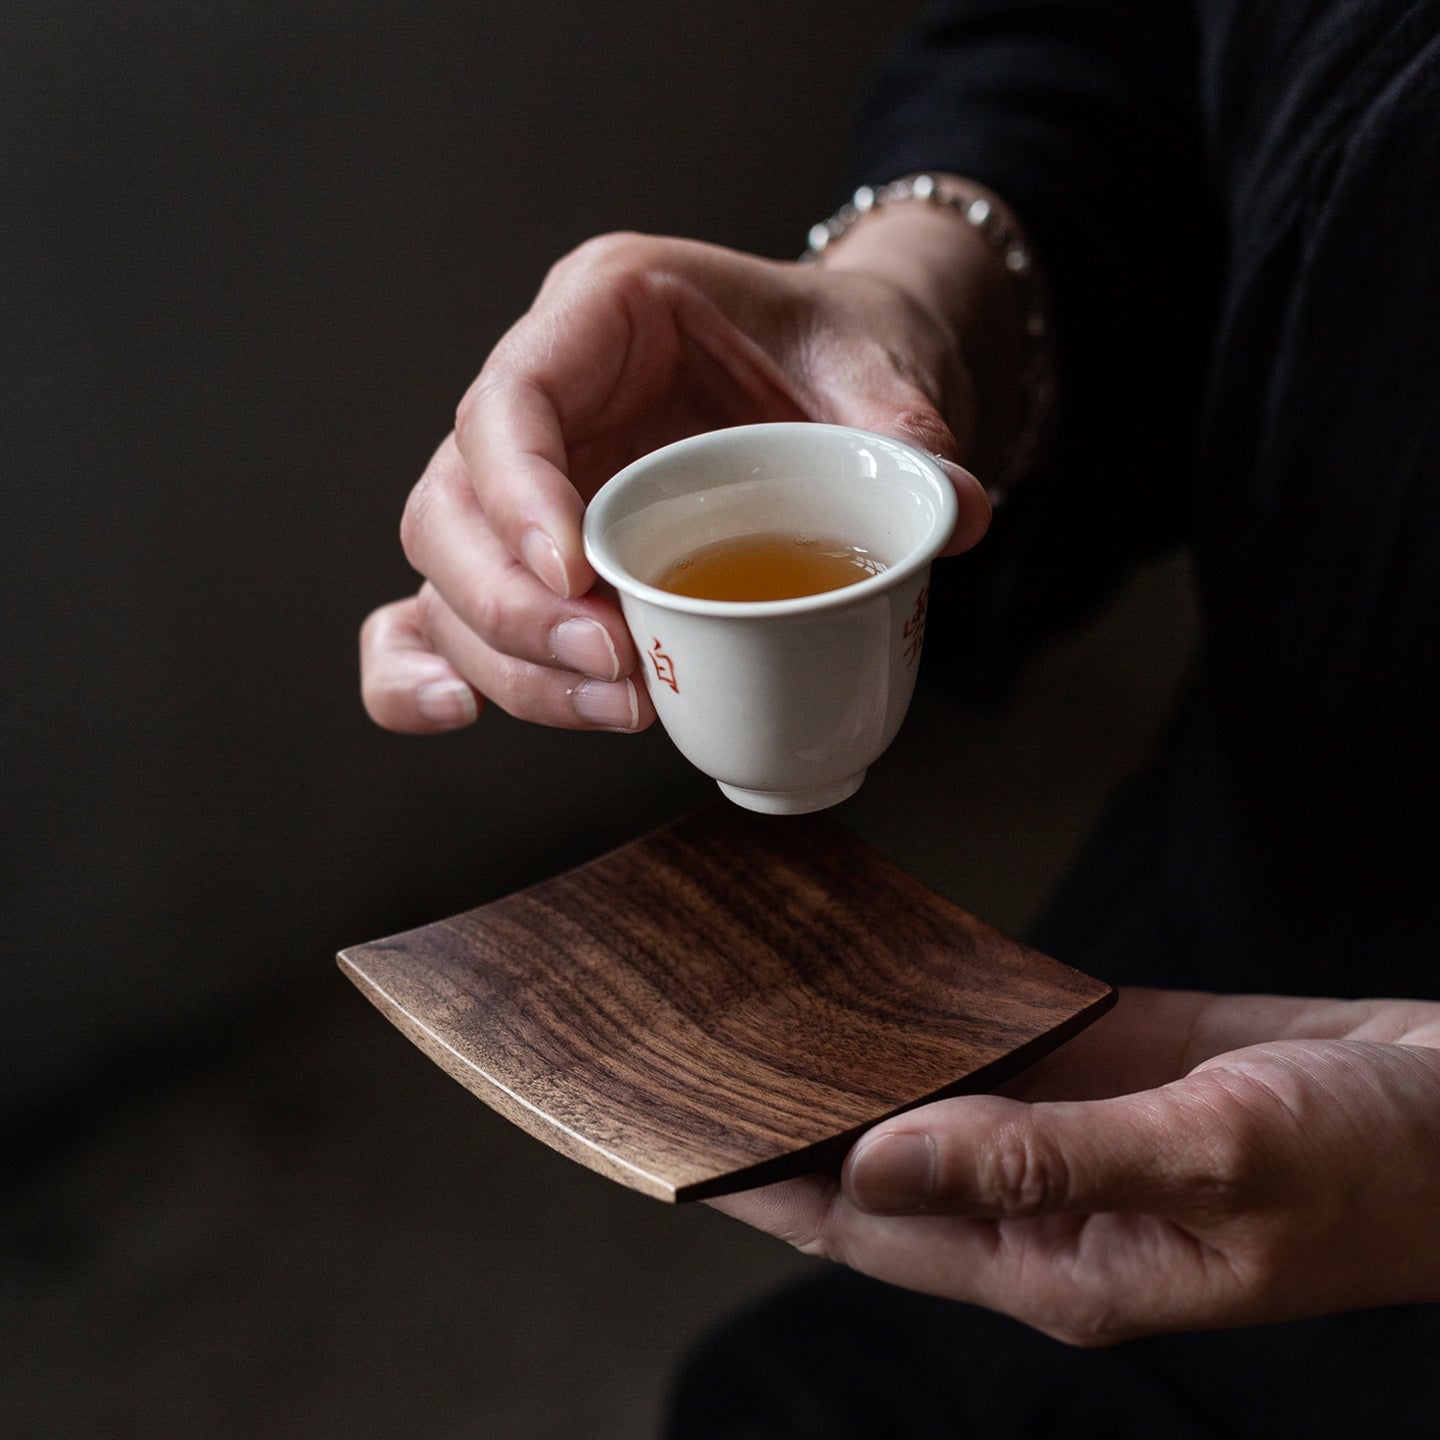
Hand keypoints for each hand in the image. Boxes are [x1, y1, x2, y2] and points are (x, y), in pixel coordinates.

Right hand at [361, 223, 1003, 735]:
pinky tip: (455, 713)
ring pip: (441, 577)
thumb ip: (906, 428)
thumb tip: (951, 514)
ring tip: (620, 705)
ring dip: (510, 661)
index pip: (512, 397)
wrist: (828, 379)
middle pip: (450, 505)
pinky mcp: (529, 561)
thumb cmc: (830, 351)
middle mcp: (541, 400)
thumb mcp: (878, 365)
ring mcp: (522, 489)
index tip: (581, 575)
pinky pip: (434, 614)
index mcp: (601, 313)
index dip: (519, 493)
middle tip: (615, 660)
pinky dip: (422, 670)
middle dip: (514, 604)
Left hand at [711, 988, 1439, 1344]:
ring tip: (765, 995)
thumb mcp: (1208, 1160)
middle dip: (794, 1111)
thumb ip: (1041, 1160)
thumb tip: (880, 1159)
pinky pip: (995, 1036)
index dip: (770, 1185)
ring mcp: (1071, 1127)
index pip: (866, 1226)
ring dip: (858, 1052)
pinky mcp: (1106, 1064)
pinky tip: (885, 964)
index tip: (682, 1139)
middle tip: (700, 1042)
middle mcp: (1043, 1199)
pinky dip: (937, 1005)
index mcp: (1054, 1258)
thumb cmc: (1374, 1167)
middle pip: (880, 1159)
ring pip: (931, 1092)